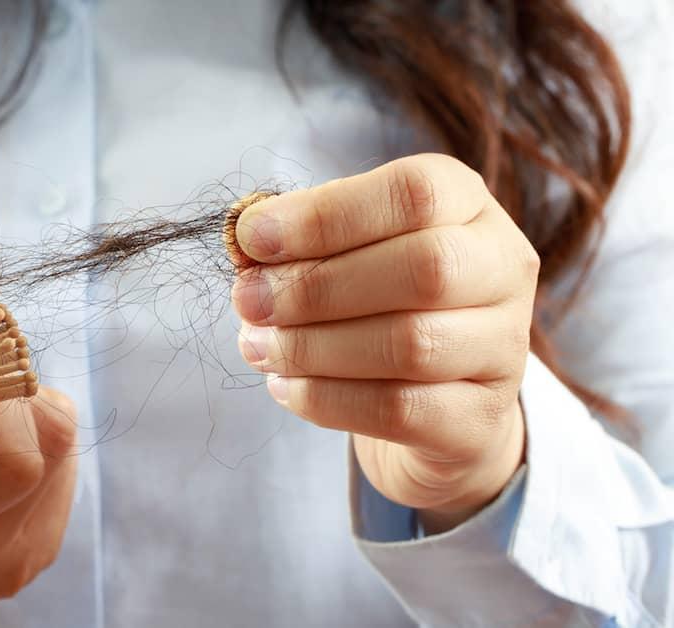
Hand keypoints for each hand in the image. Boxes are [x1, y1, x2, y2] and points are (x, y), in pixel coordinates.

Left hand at [231, 153, 533, 532]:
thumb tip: (243, 237)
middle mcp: (501, 269)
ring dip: (313, 346)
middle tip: (249, 301)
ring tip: (258, 346)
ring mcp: (503, 349)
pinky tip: (285, 387)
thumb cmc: (373, 301)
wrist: (432, 402)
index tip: (251, 237)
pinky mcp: (480, 419)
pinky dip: (326, 399)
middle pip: (423, 268)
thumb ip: (295, 241)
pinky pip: (399, 411)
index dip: (325, 214)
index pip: (414, 192)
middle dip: (316, 286)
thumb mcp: (340, 252)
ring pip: (410, 345)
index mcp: (467, 205)